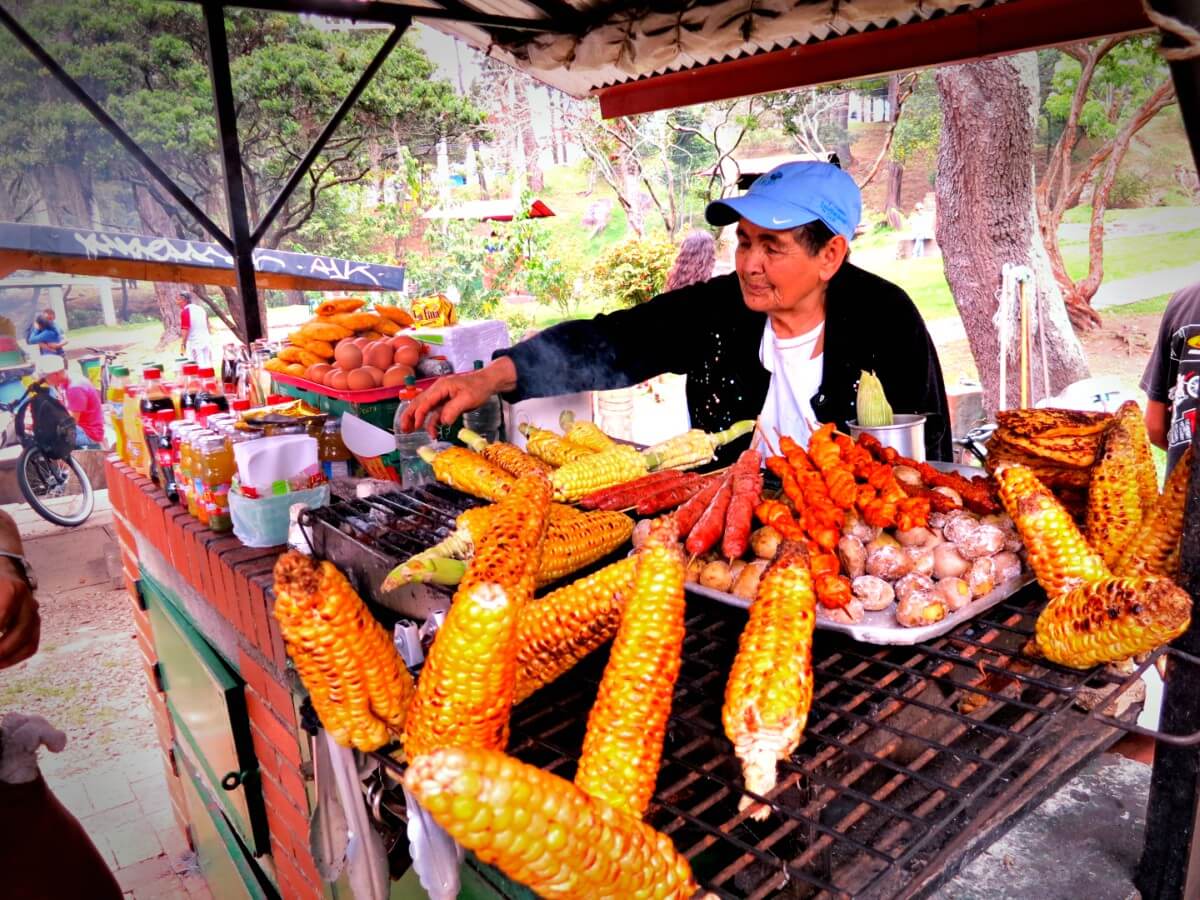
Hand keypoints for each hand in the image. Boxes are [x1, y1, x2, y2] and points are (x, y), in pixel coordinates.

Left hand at [0, 562, 37, 668]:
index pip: (2, 619)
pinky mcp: (35, 621)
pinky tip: (1, 662)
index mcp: (12, 590)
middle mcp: (28, 601)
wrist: (3, 568)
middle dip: (0, 649)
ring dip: (8, 657)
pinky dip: (16, 657)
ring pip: (28, 641)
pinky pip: (31, 644)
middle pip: (19, 633)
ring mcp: (34, 612)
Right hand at [397, 357, 516, 438]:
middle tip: (403, 428)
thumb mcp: (467, 399)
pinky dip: (431, 420)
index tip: (415, 426)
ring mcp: (441, 396)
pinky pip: (435, 411)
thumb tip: (443, 421)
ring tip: (410, 430)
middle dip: (410, 415)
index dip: (419, 414)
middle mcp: (438, 390)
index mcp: (441, 387)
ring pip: (425, 408)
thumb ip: (453, 410)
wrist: (487, 382)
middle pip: (419, 403)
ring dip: (418, 419)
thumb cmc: (478, 387)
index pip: (425, 402)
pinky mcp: (446, 401)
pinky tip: (431, 430)